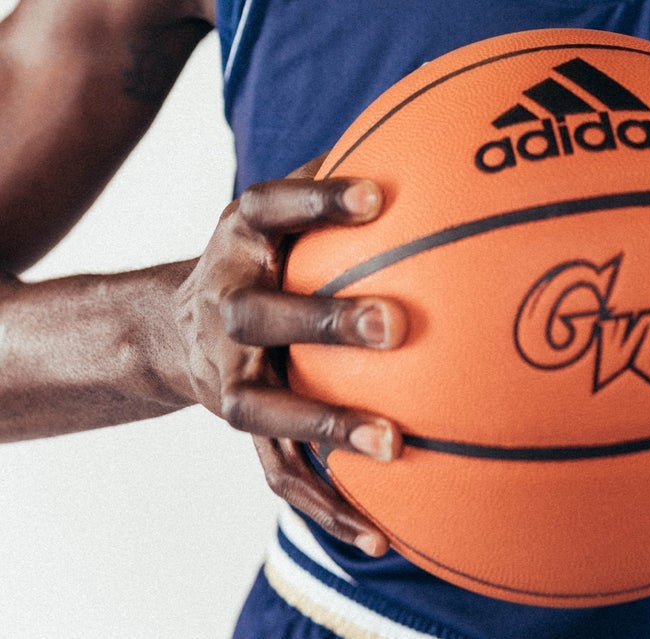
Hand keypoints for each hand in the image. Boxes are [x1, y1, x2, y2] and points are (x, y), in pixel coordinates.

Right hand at [174, 157, 405, 555]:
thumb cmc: (263, 256)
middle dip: (323, 320)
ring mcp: (230, 375)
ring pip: (268, 409)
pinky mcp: (244, 430)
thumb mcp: (281, 209)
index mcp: (241, 241)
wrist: (174, 325)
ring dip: (327, 427)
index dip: (318, 202)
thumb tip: (430, 139)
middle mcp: (227, 307)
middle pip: (262, 315)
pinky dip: (326, 506)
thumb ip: (333, 182)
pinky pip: (281, 474)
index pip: (272, 208)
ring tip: (393, 444)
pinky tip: (377, 535)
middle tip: (392, 324)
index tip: (377, 197)